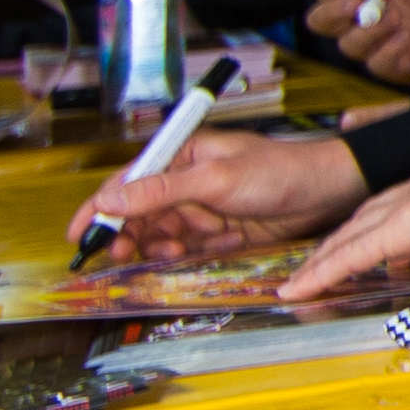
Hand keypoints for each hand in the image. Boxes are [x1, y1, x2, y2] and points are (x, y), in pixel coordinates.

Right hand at [69, 126, 362, 260]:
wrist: (330, 191)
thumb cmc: (279, 171)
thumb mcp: (215, 178)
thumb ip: (162, 191)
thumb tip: (111, 198)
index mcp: (182, 155)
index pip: (128, 181)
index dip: (100, 208)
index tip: (78, 235)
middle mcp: (188, 181)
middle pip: (141, 213)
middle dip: (130, 234)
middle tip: (122, 254)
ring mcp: (204, 208)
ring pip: (163, 234)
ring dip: (160, 246)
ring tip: (170, 252)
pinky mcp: (222, 232)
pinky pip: (190, 248)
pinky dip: (188, 254)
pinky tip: (198, 252)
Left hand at [281, 134, 409, 301]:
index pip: (395, 205)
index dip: (375, 223)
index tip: (365, 239)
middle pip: (363, 219)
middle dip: (338, 242)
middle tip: (315, 263)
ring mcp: (404, 206)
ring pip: (348, 237)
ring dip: (321, 260)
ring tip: (299, 280)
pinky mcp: (399, 227)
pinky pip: (350, 255)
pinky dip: (321, 273)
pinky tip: (301, 288)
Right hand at [309, 0, 409, 84]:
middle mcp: (369, 19)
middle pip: (321, 21)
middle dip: (333, 12)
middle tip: (359, 4)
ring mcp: (380, 45)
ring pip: (347, 46)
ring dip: (368, 31)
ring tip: (399, 21)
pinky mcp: (395, 68)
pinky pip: (375, 65)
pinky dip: (388, 51)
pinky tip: (408, 42)